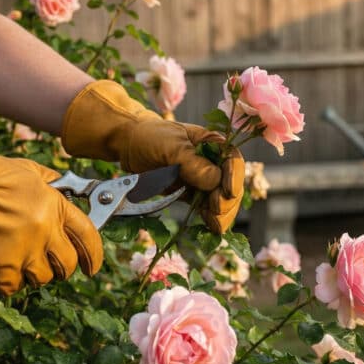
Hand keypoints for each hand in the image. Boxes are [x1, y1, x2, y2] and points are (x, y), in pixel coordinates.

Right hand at [0, 114, 102, 293]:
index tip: (92, 266)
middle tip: (51, 264)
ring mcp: (24, 250)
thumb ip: (54, 185)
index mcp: (56, 206)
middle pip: (68, 264)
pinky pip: (14, 287)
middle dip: (63, 267)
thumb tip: (69, 192)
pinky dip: (9, 282)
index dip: (94, 255)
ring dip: (35, 273)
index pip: (88, 237)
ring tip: (21, 261)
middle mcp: (45, 231)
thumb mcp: (31, 172)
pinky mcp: (1, 265)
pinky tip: (2, 269)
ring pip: (43, 278)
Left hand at [60, 80, 244, 233]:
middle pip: (230, 184)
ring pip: (220, 200)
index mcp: (212, 144)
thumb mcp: (171, 145)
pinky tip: (211, 226)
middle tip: (216, 209)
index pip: (232, 161)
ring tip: (215, 223)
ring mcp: (201, 180)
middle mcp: (211, 162)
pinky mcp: (190, 194)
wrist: (129, 146)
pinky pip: (205, 208)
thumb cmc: (150, 137)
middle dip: (227, 199)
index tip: (228, 192)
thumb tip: (215, 180)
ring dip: (221, 213)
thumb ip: (193, 163)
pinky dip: (210, 218)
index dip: (234, 177)